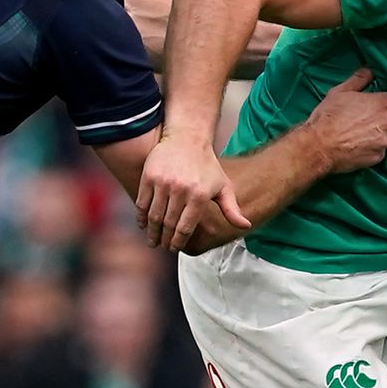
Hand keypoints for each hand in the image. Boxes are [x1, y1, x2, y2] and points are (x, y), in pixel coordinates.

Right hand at [137, 133, 248, 250]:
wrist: (188, 139)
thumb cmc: (207, 165)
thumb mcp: (223, 186)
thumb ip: (232, 209)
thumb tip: (245, 226)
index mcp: (199, 196)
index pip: (185, 228)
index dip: (178, 242)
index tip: (175, 248)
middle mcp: (180, 190)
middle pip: (168, 224)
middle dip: (164, 239)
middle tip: (162, 246)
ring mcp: (163, 183)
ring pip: (154, 216)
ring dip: (152, 232)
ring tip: (152, 240)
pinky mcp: (149, 176)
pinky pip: (142, 203)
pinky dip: (141, 217)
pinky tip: (143, 224)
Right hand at [296, 68, 386, 173]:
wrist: (318, 147)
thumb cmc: (327, 117)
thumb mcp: (339, 93)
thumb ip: (358, 80)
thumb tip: (369, 70)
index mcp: (380, 104)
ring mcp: (383, 142)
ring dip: (386, 136)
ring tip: (369, 135)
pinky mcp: (377, 158)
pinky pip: (381, 153)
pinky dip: (374, 150)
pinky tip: (360, 146)